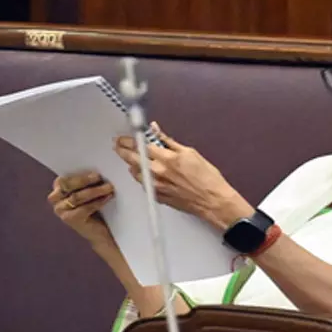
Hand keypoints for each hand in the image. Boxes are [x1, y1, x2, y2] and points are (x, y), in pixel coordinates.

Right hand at [47, 172, 115, 246]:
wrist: (99, 230)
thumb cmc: (95, 206)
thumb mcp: (90, 189)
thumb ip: (88, 179)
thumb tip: (99, 166)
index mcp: (58, 188)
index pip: (63, 179)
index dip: (79, 175)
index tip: (95, 172)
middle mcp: (55, 200)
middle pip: (67, 186)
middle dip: (84, 180)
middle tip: (100, 177)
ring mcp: (61, 211)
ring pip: (76, 197)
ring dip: (95, 191)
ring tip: (109, 187)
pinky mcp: (70, 220)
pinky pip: (84, 208)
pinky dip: (98, 202)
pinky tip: (108, 198)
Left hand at [114, 123, 253, 230]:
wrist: (212, 201)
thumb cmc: (206, 178)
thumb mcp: (190, 153)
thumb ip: (169, 141)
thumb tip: (156, 130)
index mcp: (166, 158)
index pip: (140, 145)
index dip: (129, 140)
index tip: (124, 138)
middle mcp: (158, 172)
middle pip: (132, 158)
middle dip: (122, 150)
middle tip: (118, 145)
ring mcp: (156, 186)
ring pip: (135, 172)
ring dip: (131, 164)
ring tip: (132, 159)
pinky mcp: (157, 196)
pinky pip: (143, 184)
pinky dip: (142, 176)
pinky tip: (145, 173)